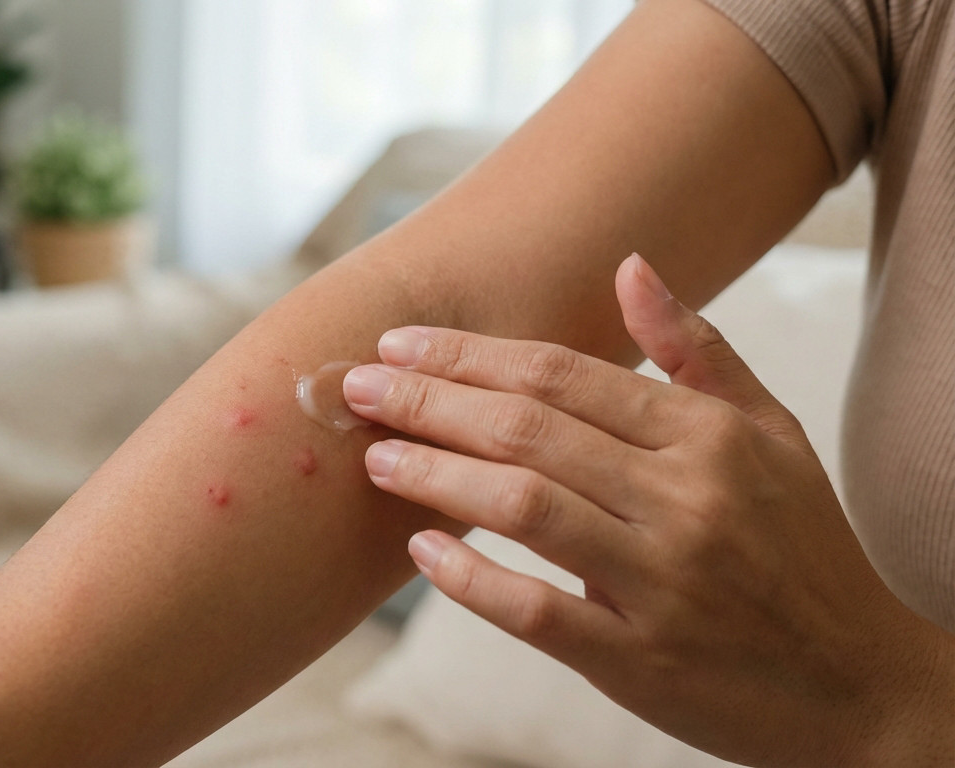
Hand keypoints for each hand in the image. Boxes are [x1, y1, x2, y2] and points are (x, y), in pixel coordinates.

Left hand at [342, 254, 954, 765]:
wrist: (858, 682)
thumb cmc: (803, 547)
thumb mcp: (770, 435)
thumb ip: (696, 351)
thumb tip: (630, 265)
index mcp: (709, 436)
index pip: (565, 375)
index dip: (472, 354)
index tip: (400, 342)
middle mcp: (684, 499)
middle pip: (528, 429)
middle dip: (430, 401)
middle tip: (358, 388)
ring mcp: (662, 582)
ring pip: (524, 507)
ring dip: (436, 475)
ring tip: (377, 457)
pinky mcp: (640, 660)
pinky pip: (537, 611)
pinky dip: (471, 579)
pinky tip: (422, 549)